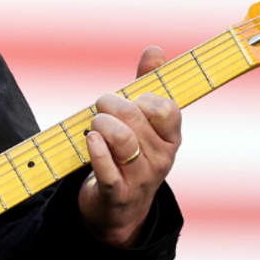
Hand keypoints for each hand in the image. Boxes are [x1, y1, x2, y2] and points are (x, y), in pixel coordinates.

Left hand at [77, 45, 181, 247]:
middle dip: (111, 104)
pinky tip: (89, 140)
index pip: (167, 109)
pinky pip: (107, 169)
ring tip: (94, 125)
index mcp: (170, 137)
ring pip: (122, 140)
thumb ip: (149, 85)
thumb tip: (155, 50)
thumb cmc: (132, 153)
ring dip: (100, 124)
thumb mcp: (145, 122)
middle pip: (136, 118)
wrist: (120, 208)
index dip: (143, 97)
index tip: (130, 98)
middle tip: (100, 106)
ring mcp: (140, 177)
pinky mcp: (117, 193)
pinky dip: (95, 150)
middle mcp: (161, 158)